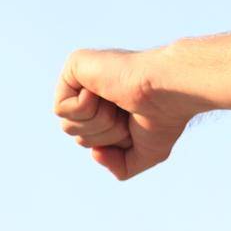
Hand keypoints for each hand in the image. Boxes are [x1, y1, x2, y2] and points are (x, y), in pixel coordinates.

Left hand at [53, 46, 205, 180]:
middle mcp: (94, 91)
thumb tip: (94, 154)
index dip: (113, 142)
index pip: (90, 141)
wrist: (170, 91)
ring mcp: (84, 77)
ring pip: (67, 125)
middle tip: (127, 113)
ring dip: (99, 122)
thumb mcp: (147, 153)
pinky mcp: (75, 65)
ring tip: (118, 102)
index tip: (136, 123)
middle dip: (105, 134)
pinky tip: (104, 90)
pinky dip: (86, 108)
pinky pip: (61, 108)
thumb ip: (121, 165)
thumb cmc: (165, 116)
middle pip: (76, 135)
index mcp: (109, 107)